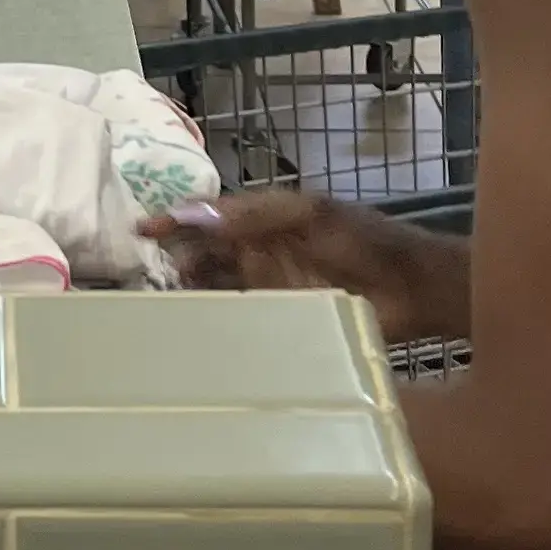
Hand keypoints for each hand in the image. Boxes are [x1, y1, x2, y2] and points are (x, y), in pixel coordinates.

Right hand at [147, 189, 450, 336]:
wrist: (411, 288)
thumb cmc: (363, 241)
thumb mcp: (308, 217)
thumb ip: (252, 217)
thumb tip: (194, 215)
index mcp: (263, 216)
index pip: (208, 217)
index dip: (175, 221)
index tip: (139, 229)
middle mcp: (257, 251)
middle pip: (203, 252)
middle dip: (174, 259)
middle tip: (140, 275)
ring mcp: (266, 287)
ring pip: (214, 287)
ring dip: (188, 292)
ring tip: (155, 306)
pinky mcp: (277, 320)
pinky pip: (236, 319)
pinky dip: (213, 321)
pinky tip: (191, 333)